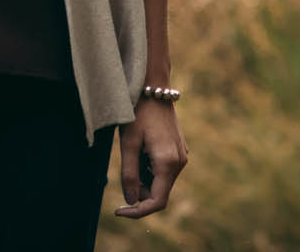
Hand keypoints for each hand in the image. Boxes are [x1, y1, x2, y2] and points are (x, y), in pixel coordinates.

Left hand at [115, 98, 186, 217]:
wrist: (153, 88)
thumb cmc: (137, 113)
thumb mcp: (128, 143)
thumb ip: (129, 174)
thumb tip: (130, 200)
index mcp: (168, 163)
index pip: (157, 202)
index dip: (138, 211)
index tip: (118, 210)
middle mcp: (180, 163)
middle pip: (158, 192)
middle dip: (138, 190)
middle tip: (123, 169)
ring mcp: (181, 157)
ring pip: (160, 181)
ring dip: (143, 178)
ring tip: (132, 151)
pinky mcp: (178, 151)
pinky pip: (163, 170)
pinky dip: (148, 169)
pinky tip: (140, 148)